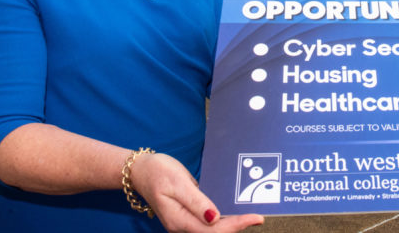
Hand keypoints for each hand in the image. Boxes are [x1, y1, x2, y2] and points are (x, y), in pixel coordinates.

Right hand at [131, 152, 262, 231]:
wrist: (140, 171)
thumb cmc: (158, 173)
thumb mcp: (177, 183)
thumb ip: (196, 201)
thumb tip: (214, 218)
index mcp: (179, 220)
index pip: (213, 230)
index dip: (236, 225)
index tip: (255, 218)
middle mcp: (182, 226)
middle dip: (237, 226)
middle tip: (258, 217)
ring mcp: (184, 222)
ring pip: (212, 229)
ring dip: (231, 224)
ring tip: (250, 216)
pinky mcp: (187, 216)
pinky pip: (208, 222)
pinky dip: (223, 218)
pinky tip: (233, 212)